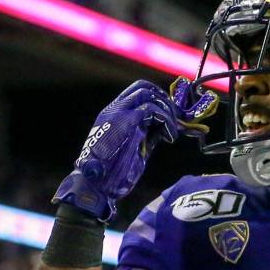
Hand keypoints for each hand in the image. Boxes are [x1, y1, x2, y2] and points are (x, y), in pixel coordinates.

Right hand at [53, 78, 217, 221]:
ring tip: (173, 131)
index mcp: (114, 114)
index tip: (169, 115)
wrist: (95, 183)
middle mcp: (115, 110)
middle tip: (175, 119)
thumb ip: (146, 134)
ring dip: (168, 112)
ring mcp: (120, 113)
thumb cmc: (112, 171)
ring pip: (150, 95)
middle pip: (144, 87)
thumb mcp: (134, 146)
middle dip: (164, 100)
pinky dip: (167, 122)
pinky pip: (153, 110)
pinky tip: (170, 137)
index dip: (156, 99)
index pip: (136, 92)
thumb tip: (164, 128)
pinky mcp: (127, 121)